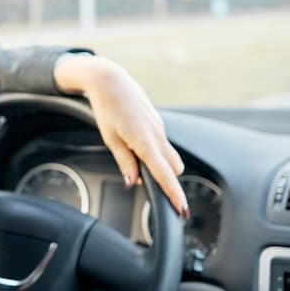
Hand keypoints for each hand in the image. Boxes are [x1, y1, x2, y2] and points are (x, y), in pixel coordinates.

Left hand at [53, 54, 188, 218]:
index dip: (174, 194)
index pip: (164, 175)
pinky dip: (157, 153)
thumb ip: (124, 162)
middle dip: (168, 181)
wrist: (109, 80)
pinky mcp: (157, 123)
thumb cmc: (106, 107)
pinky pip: (163, 144)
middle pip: (174, 169)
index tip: (182, 210)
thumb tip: (132, 182)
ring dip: (162, 166)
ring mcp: (159, 128)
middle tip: (151, 187)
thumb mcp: (110, 138)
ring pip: (171, 156)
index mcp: (145, 142)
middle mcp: (157, 135)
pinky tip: (139, 148)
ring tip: (139, 166)